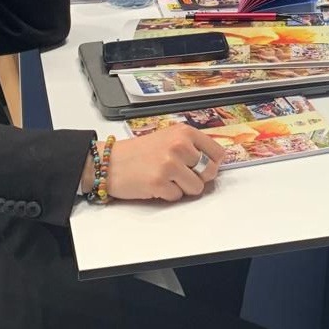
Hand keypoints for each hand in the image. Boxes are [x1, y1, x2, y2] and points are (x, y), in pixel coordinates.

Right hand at [105, 125, 225, 201]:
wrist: (110, 162)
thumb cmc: (139, 152)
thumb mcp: (169, 138)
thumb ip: (191, 146)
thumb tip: (214, 162)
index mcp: (184, 132)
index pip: (217, 152)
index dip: (211, 164)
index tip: (203, 167)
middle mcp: (179, 145)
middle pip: (209, 172)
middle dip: (197, 177)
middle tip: (179, 174)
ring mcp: (170, 164)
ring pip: (196, 187)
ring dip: (182, 188)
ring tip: (166, 178)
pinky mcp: (160, 182)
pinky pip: (178, 196)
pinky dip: (168, 195)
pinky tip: (155, 184)